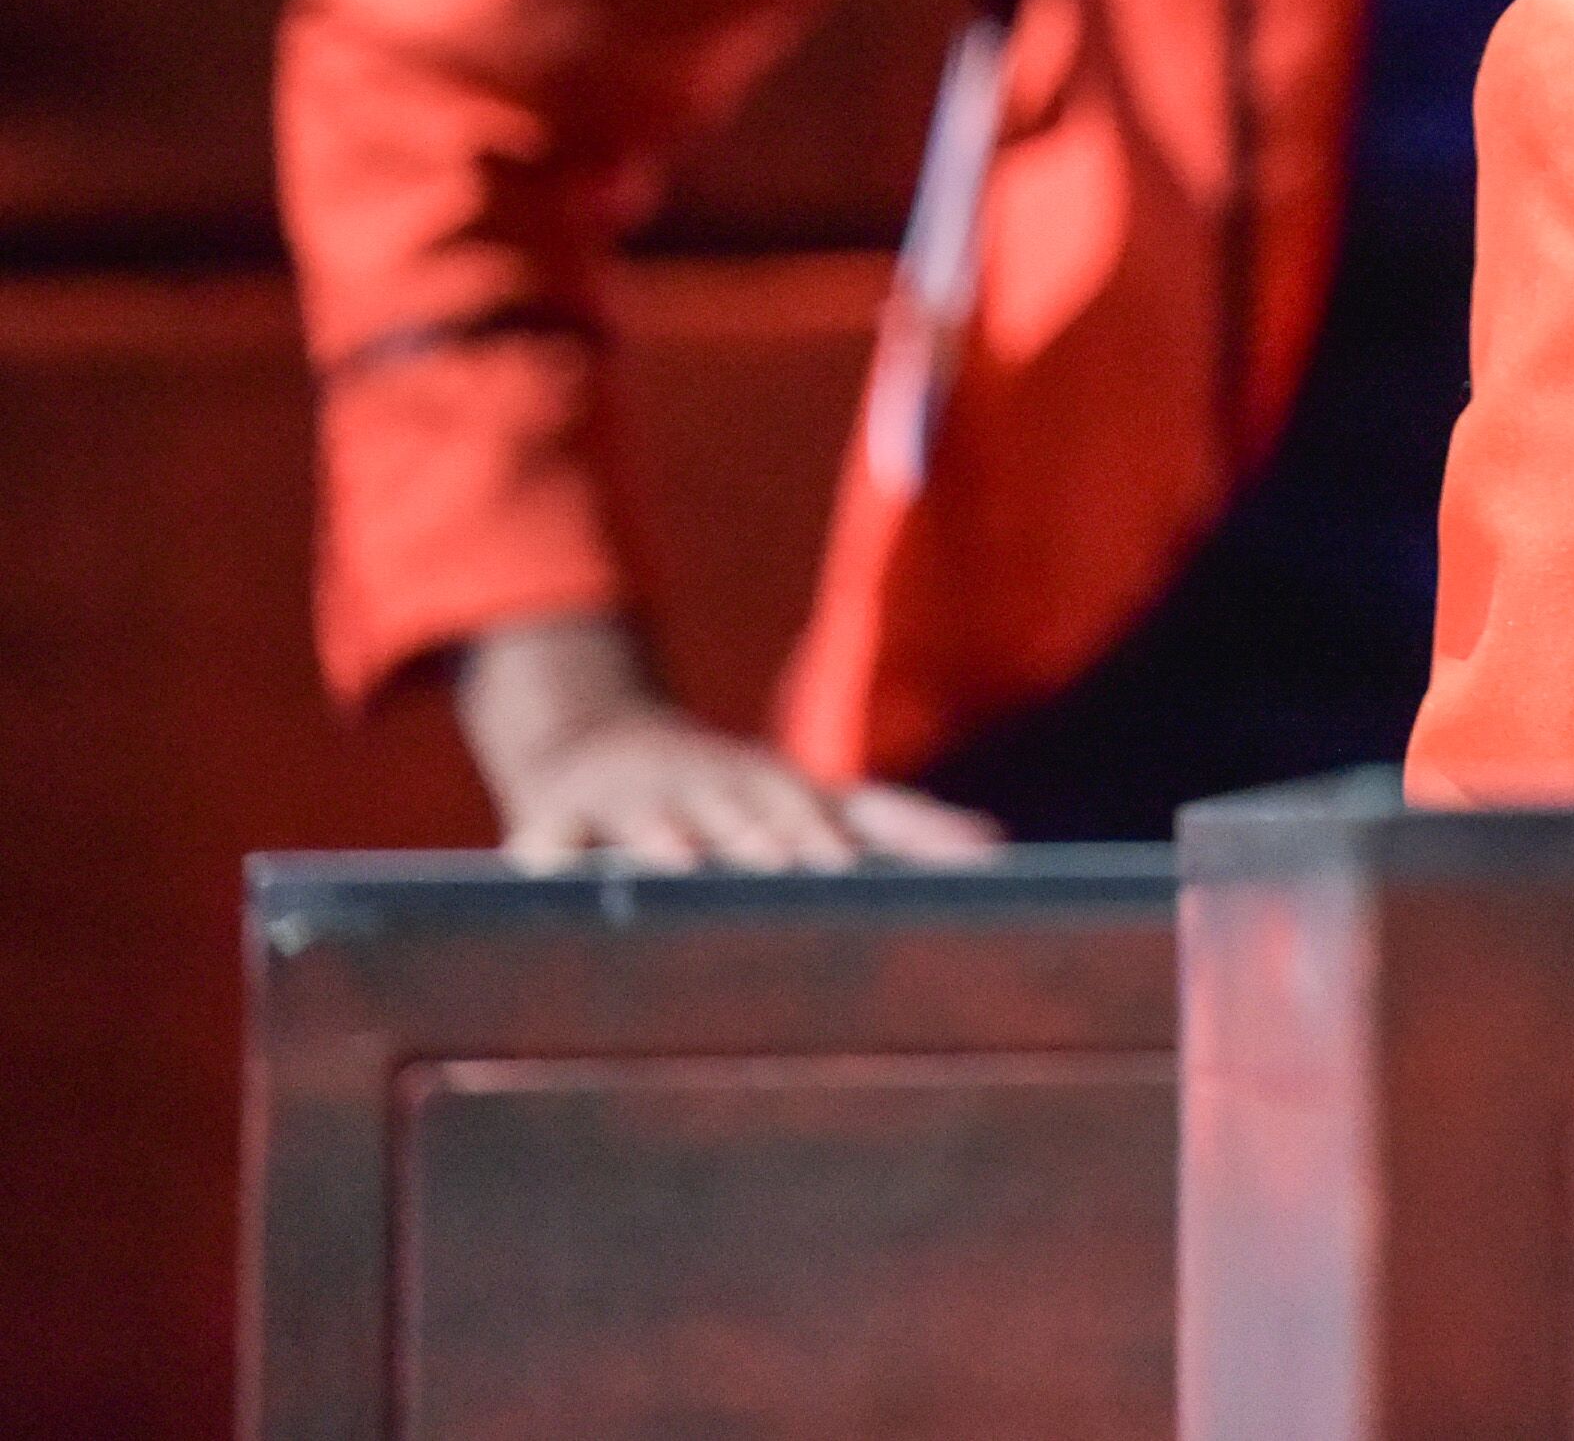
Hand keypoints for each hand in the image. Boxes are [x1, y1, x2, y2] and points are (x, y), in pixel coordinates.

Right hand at [455, 612, 999, 870]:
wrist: (596, 738)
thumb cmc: (730, 795)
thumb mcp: (808, 803)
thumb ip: (898, 828)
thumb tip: (996, 844)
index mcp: (776, 790)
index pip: (826, 811)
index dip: (847, 835)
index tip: (868, 863)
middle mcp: (714, 785)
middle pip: (747, 810)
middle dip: (771, 834)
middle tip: (800, 865)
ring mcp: (639, 796)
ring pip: (655, 818)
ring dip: (666, 838)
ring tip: (677, 863)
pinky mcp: (561, 814)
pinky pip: (551, 837)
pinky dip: (547, 852)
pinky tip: (541, 872)